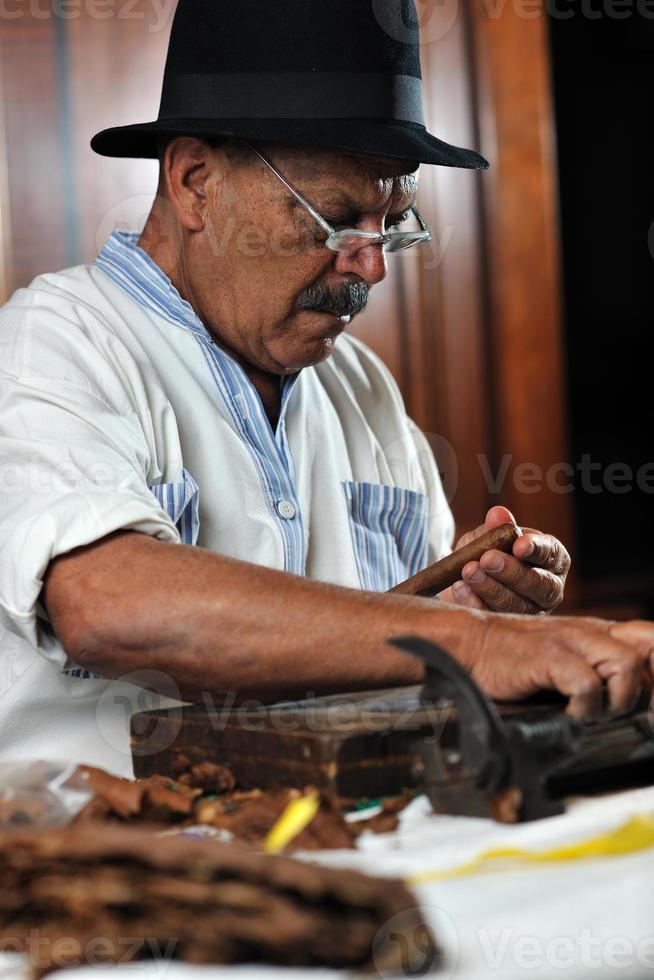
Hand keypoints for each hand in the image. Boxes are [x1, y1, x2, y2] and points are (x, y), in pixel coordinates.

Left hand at [441, 506, 569, 614]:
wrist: (466, 577)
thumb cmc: (487, 551)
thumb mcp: (489, 536)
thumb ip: (496, 527)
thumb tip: (498, 514)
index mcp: (552, 560)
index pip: (551, 554)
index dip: (536, 550)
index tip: (518, 545)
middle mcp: (548, 588)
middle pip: (539, 585)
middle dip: (512, 572)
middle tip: (487, 559)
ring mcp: (530, 611)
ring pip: (516, 604)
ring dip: (490, 587)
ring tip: (469, 571)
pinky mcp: (506, 626)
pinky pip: (493, 617)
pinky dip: (475, 602)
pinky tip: (460, 588)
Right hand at [462, 612, 653, 718]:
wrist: (469, 643)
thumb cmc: (513, 660)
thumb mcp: (563, 660)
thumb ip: (594, 672)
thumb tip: (628, 708)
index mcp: (598, 633)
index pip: (652, 640)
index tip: (649, 703)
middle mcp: (591, 632)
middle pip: (650, 648)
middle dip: (648, 689)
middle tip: (627, 713)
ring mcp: (570, 640)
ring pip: (626, 667)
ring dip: (617, 701)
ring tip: (592, 714)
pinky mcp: (548, 655)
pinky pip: (586, 685)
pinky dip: (583, 709)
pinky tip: (567, 716)